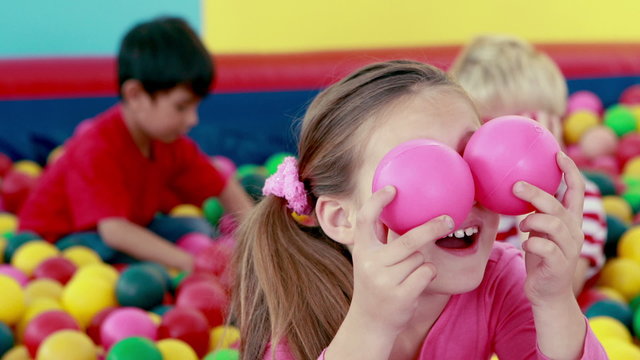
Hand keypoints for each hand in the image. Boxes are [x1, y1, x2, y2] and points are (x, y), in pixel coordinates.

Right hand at [349, 186, 453, 333]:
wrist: (369, 323)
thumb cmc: (375, 285)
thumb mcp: (369, 261)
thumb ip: (379, 239)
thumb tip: (395, 208)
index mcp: (361, 250)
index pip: (365, 219)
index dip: (378, 201)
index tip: (394, 188)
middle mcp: (370, 263)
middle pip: (408, 239)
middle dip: (432, 228)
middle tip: (449, 219)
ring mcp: (385, 280)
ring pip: (420, 258)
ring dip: (422, 263)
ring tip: (408, 275)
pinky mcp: (400, 295)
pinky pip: (427, 272)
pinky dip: (427, 274)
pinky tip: (415, 284)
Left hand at [513, 152, 584, 304]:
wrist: (547, 294)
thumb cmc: (540, 258)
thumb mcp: (537, 231)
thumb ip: (533, 212)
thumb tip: (512, 188)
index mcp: (570, 221)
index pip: (575, 191)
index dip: (569, 171)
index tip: (557, 153)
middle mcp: (574, 232)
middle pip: (559, 206)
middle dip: (538, 193)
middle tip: (516, 185)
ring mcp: (569, 249)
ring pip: (553, 225)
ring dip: (532, 221)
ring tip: (522, 225)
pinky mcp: (560, 265)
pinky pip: (545, 248)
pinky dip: (531, 244)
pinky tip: (526, 245)